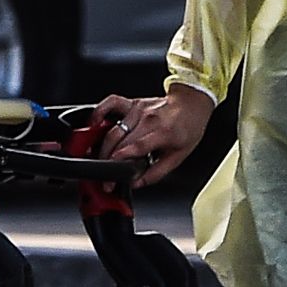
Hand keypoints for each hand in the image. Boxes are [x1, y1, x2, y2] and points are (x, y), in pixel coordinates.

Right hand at [85, 85, 218, 188]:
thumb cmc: (188, 128)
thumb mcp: (179, 156)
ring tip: (99, 159)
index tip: (111, 178)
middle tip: (104, 176)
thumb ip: (156, 172)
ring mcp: (139, 109)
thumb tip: (137, 183)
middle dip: (106, 160)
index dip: (120, 162)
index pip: (136, 147)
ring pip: (112, 128)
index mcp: (164, 133)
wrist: (192, 104)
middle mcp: (149, 119)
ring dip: (101, 146)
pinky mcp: (133, 103)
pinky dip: (99, 112)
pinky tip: (94, 124)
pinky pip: (111, 103)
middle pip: (119, 139)